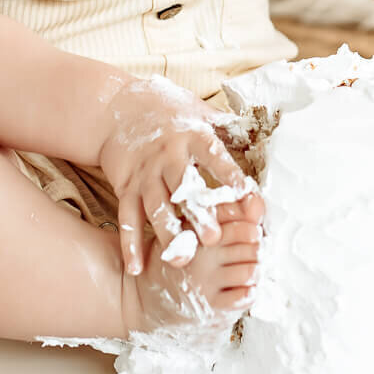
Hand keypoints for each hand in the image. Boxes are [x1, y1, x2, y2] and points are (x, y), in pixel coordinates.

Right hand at [97, 75, 263, 276]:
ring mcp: (145, 173)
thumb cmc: (167, 108)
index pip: (214, 156)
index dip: (229, 174)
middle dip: (198, 214)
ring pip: (156, 208)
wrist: (115, 106)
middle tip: (214, 240)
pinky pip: (128, 218)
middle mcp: (167, 156)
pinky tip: (137, 268)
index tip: (245, 194)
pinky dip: (131, 244)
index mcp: (191, 136)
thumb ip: (225, 125)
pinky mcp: (125, 187)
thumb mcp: (197, 109)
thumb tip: (258, 131)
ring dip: (169, 235)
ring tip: (181, 260)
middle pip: (184, 188)